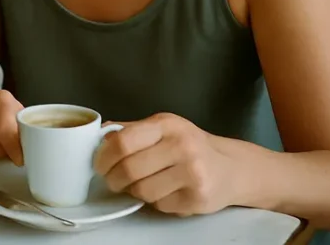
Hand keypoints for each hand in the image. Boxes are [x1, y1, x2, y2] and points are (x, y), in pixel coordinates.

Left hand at [94, 113, 235, 215]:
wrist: (231, 167)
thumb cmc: (190, 146)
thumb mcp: (163, 128)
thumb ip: (131, 130)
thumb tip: (98, 136)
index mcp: (167, 124)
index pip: (124, 141)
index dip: (104, 157)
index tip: (99, 164)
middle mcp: (181, 146)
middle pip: (130, 169)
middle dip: (114, 179)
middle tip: (113, 180)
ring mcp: (192, 172)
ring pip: (143, 191)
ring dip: (135, 191)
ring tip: (143, 184)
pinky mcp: (198, 197)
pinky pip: (160, 205)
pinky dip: (156, 201)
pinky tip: (165, 191)